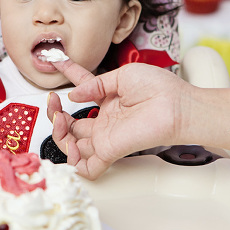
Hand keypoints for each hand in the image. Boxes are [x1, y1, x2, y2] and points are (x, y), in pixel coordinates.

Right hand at [47, 59, 188, 178]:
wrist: (176, 106)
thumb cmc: (160, 89)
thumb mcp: (123, 75)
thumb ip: (96, 84)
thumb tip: (74, 93)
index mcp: (109, 101)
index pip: (82, 91)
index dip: (69, 76)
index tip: (58, 62)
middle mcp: (105, 121)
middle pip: (71, 125)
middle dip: (55, 114)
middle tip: (54, 103)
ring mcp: (106, 137)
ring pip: (72, 146)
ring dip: (59, 134)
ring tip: (60, 120)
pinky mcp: (110, 151)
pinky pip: (86, 167)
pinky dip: (72, 162)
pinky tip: (70, 146)